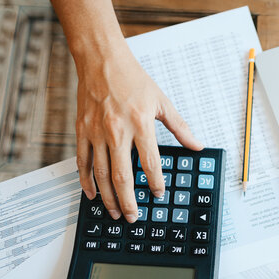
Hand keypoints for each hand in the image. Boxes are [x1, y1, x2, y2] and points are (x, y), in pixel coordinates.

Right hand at [75, 40, 202, 222]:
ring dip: (108, 197)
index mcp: (140, 123)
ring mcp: (96, 132)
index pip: (150, 162)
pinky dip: (86, 181)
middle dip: (128, 201)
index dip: (155, 182)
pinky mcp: (82, 131)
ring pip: (101, 174)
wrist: (101, 61)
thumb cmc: (133, 79)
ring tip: (116, 212)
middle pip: (122, 175)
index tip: (158, 194)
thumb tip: (196, 145)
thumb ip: (180, 126)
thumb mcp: (162, 101)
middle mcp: (117, 131)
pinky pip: (83, 162)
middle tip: (133, 217)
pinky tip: (92, 194)